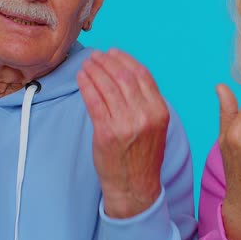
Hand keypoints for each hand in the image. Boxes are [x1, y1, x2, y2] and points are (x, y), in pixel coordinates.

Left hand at [77, 49, 168, 218]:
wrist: (135, 186)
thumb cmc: (142, 156)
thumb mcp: (154, 126)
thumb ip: (145, 102)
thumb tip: (125, 73)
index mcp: (159, 111)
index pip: (142, 75)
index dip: (125, 59)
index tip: (113, 52)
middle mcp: (145, 115)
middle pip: (123, 76)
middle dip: (106, 61)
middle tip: (95, 56)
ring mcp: (125, 124)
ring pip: (107, 85)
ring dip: (94, 70)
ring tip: (86, 64)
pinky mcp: (106, 132)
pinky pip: (94, 100)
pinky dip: (86, 85)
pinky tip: (81, 77)